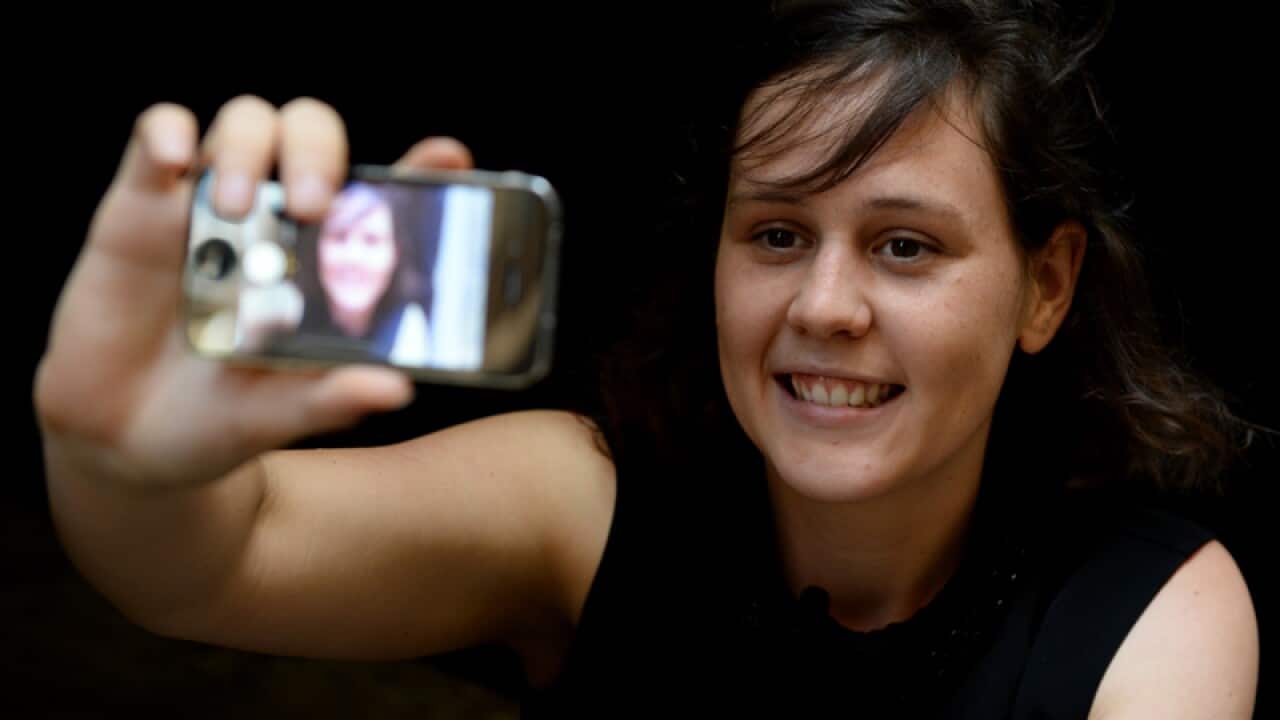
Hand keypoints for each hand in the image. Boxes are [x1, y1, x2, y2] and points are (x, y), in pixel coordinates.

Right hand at [34, 95, 475, 487]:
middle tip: (314, 205)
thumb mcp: (278, 415)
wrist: (129, 442)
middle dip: (319, 153)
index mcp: (324, 258)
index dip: (420, 167)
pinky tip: (174, 159)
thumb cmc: (221, 417)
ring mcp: (209, 205)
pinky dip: (165, 133)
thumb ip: (332, 398)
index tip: (450, 158)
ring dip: (249, 151)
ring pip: (245, 124)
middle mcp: (276, 218)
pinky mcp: (139, 206)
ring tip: (237, 209)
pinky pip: (154, 140)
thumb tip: (395, 388)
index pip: (380, 194)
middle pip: (310, 136)